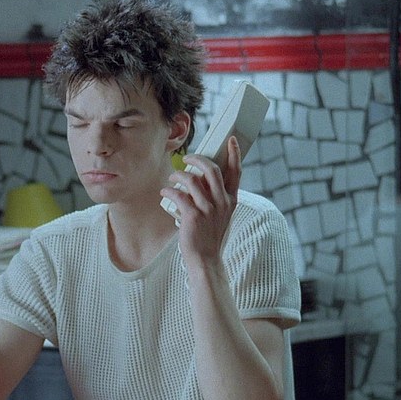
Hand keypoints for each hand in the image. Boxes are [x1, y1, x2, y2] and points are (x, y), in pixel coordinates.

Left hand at [161, 136, 240, 261]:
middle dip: (197, 159)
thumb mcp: (220, 215)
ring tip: (172, 177)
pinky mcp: (193, 216)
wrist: (205, 259)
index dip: (235, 154)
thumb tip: (200, 179)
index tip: (231, 140)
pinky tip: (164, 192)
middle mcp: (222, 202)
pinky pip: (178, 194)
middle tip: (187, 158)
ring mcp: (208, 209)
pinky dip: (169, 191)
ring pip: (192, 180)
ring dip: (179, 175)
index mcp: (231, 200)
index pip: (236, 172)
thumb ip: (215, 197)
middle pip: (212, 169)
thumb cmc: (209, 236)